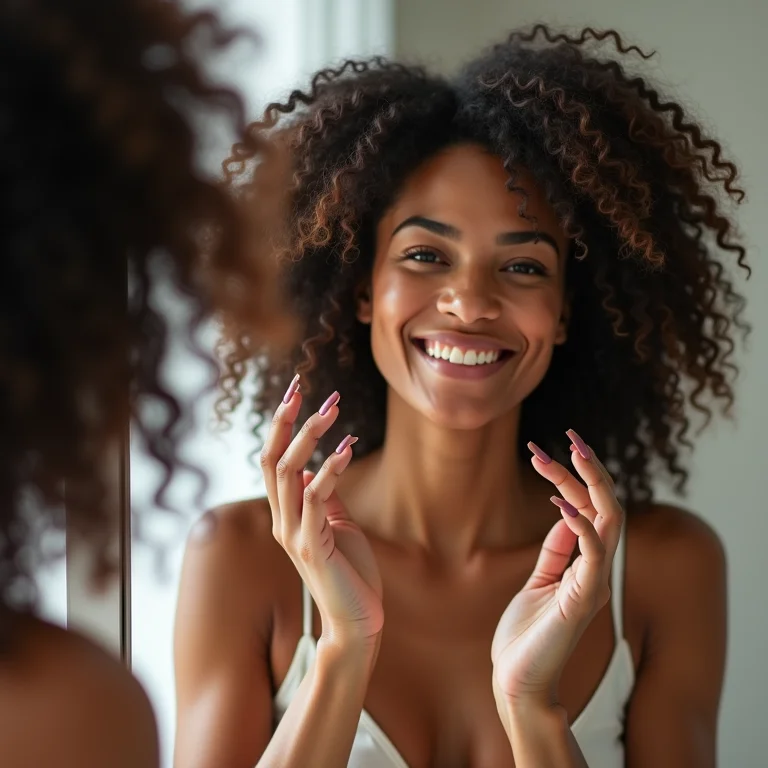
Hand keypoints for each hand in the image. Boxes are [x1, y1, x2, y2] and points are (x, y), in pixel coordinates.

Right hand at [261, 374, 382, 649]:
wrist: (358, 621)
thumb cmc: (351, 573)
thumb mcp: (338, 525)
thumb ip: (325, 497)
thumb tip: (322, 467)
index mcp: (286, 514)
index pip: (273, 460)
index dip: (280, 425)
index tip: (295, 389)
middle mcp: (282, 521)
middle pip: (271, 460)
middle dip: (284, 421)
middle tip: (302, 387)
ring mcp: (294, 535)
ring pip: (288, 474)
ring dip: (310, 437)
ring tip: (332, 409)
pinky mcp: (312, 548)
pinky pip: (315, 501)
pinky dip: (329, 471)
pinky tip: (347, 448)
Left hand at [491, 430, 623, 711]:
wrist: (516, 680)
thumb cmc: (525, 635)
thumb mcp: (538, 581)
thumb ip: (555, 551)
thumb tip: (566, 515)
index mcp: (585, 564)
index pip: (589, 510)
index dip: (571, 478)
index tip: (545, 451)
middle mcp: (594, 570)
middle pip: (605, 507)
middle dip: (589, 469)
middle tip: (570, 436)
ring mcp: (591, 584)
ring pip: (609, 522)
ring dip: (589, 485)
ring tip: (570, 453)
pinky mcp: (581, 600)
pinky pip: (593, 556)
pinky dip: (581, 526)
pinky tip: (562, 503)